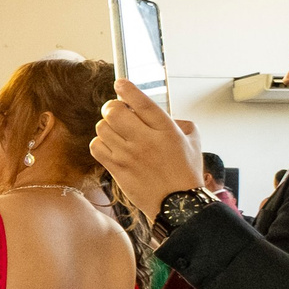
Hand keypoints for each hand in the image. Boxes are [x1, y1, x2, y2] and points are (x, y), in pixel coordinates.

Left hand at [89, 80, 205, 216]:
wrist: (178, 205)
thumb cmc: (186, 173)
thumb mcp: (193, 141)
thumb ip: (179, 122)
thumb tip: (165, 115)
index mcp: (165, 130)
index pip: (140, 101)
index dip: (127, 89)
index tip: (121, 84)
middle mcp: (145, 140)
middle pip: (114, 111)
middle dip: (113, 107)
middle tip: (118, 112)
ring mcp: (128, 155)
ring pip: (102, 127)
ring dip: (107, 125)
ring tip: (117, 131)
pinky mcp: (117, 169)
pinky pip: (96, 146)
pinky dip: (100, 142)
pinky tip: (111, 146)